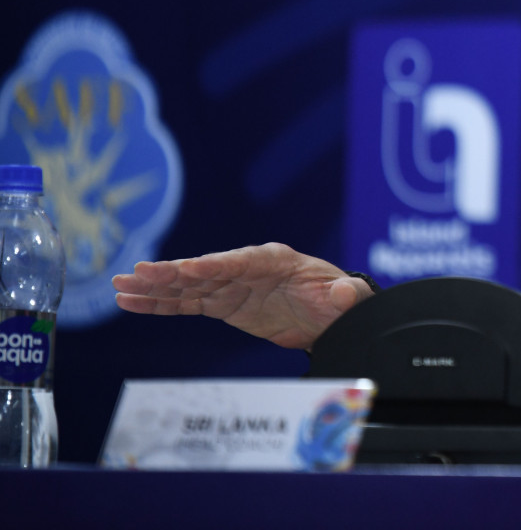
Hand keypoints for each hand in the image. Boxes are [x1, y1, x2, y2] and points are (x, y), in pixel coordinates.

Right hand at [112, 243, 374, 349]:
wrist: (331, 314)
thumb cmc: (338, 299)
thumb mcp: (346, 297)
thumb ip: (344, 295)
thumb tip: (343, 293)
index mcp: (274, 260)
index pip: (238, 262)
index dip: (213, 267)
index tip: (187, 269)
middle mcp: (246, 269)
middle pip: (204, 271)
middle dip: (171, 273)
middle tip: (135, 273)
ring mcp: (231, 286)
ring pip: (187, 288)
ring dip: (154, 288)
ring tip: (119, 287)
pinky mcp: (223, 305)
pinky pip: (186, 304)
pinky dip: (160, 305)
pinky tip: (132, 303)